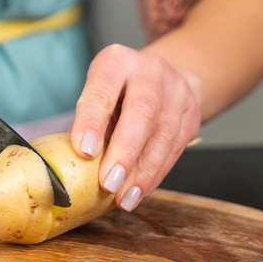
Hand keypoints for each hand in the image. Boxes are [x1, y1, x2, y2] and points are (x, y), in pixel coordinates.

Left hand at [71, 44, 200, 211]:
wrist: (159, 79)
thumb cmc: (115, 94)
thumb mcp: (96, 95)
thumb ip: (86, 123)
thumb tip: (71, 165)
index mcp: (115, 62)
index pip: (102, 91)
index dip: (92, 122)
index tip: (84, 151)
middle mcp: (150, 70)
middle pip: (141, 112)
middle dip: (124, 152)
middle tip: (108, 184)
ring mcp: (176, 91)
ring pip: (163, 135)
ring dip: (142, 172)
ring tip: (124, 198)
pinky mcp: (192, 114)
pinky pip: (175, 149)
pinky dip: (155, 175)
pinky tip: (139, 192)